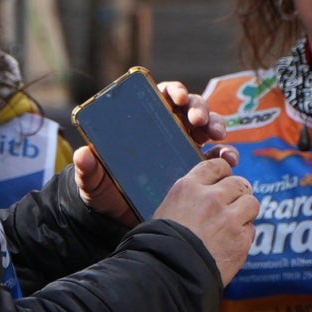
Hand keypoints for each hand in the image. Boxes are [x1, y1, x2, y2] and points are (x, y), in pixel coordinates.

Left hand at [70, 81, 225, 225]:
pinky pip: (219, 156)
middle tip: (198, 119)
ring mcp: (187, 146)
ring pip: (209, 126)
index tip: (177, 97)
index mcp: (146, 123)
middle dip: (199, 107)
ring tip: (217, 135)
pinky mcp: (199, 167)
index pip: (162, 96)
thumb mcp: (94, 182)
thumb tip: (84, 154)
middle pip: (191, 107)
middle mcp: (170, 130)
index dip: (173, 91)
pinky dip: (227, 154)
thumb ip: (89, 170)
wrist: (121, 220)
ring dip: (217, 125)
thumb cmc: (106, 192)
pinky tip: (228, 160)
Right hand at [153, 156, 257, 282]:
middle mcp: (211, 198)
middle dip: (237, 194)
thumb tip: (207, 192)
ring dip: (245, 213)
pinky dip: (244, 236)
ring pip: (251, 203)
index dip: (224, 173)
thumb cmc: (159, 246)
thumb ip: (190, 199)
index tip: (225, 180)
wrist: (167, 275)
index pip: (217, 166)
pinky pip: (251, 230)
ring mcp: (229, 218)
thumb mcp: (166, 212)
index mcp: (188, 188)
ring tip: (232, 226)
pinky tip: (229, 245)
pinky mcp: (241, 239)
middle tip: (230, 207)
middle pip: (239, 183)